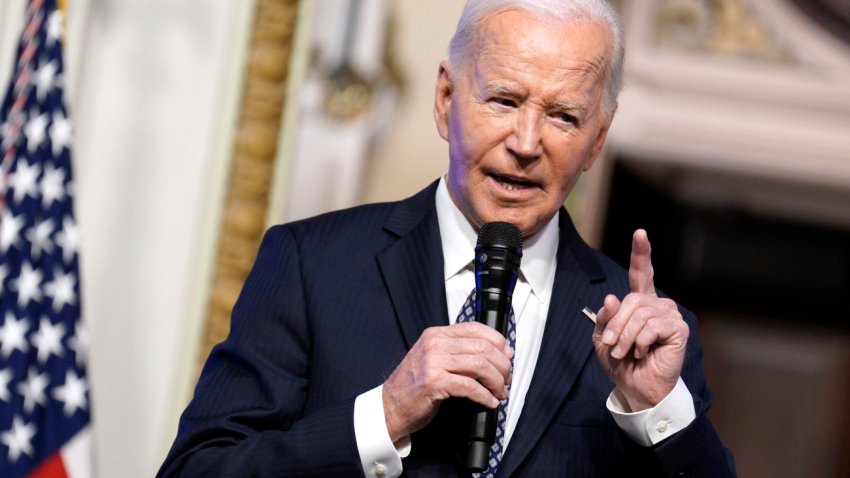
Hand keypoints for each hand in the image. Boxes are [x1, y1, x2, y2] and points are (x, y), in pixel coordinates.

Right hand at [382, 322, 512, 441]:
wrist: (390, 406)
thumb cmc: (413, 386)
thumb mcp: (432, 358)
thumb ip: (454, 350)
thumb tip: (491, 353)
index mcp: (436, 335)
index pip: (474, 328)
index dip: (497, 341)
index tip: (507, 355)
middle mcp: (435, 344)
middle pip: (482, 347)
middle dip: (502, 365)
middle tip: (507, 379)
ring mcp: (433, 362)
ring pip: (479, 365)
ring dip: (496, 381)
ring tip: (500, 392)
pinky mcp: (434, 382)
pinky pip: (470, 386)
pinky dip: (485, 395)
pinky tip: (489, 402)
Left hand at [592, 229, 688, 410]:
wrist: (636, 387)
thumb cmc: (621, 363)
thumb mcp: (603, 338)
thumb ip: (606, 317)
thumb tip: (612, 298)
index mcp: (640, 302)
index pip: (641, 273)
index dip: (641, 253)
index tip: (640, 233)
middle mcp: (657, 304)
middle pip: (631, 300)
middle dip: (615, 324)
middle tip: (610, 345)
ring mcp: (670, 315)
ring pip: (640, 314)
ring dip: (625, 336)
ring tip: (624, 352)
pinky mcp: (679, 329)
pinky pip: (652, 326)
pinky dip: (640, 341)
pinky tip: (643, 352)